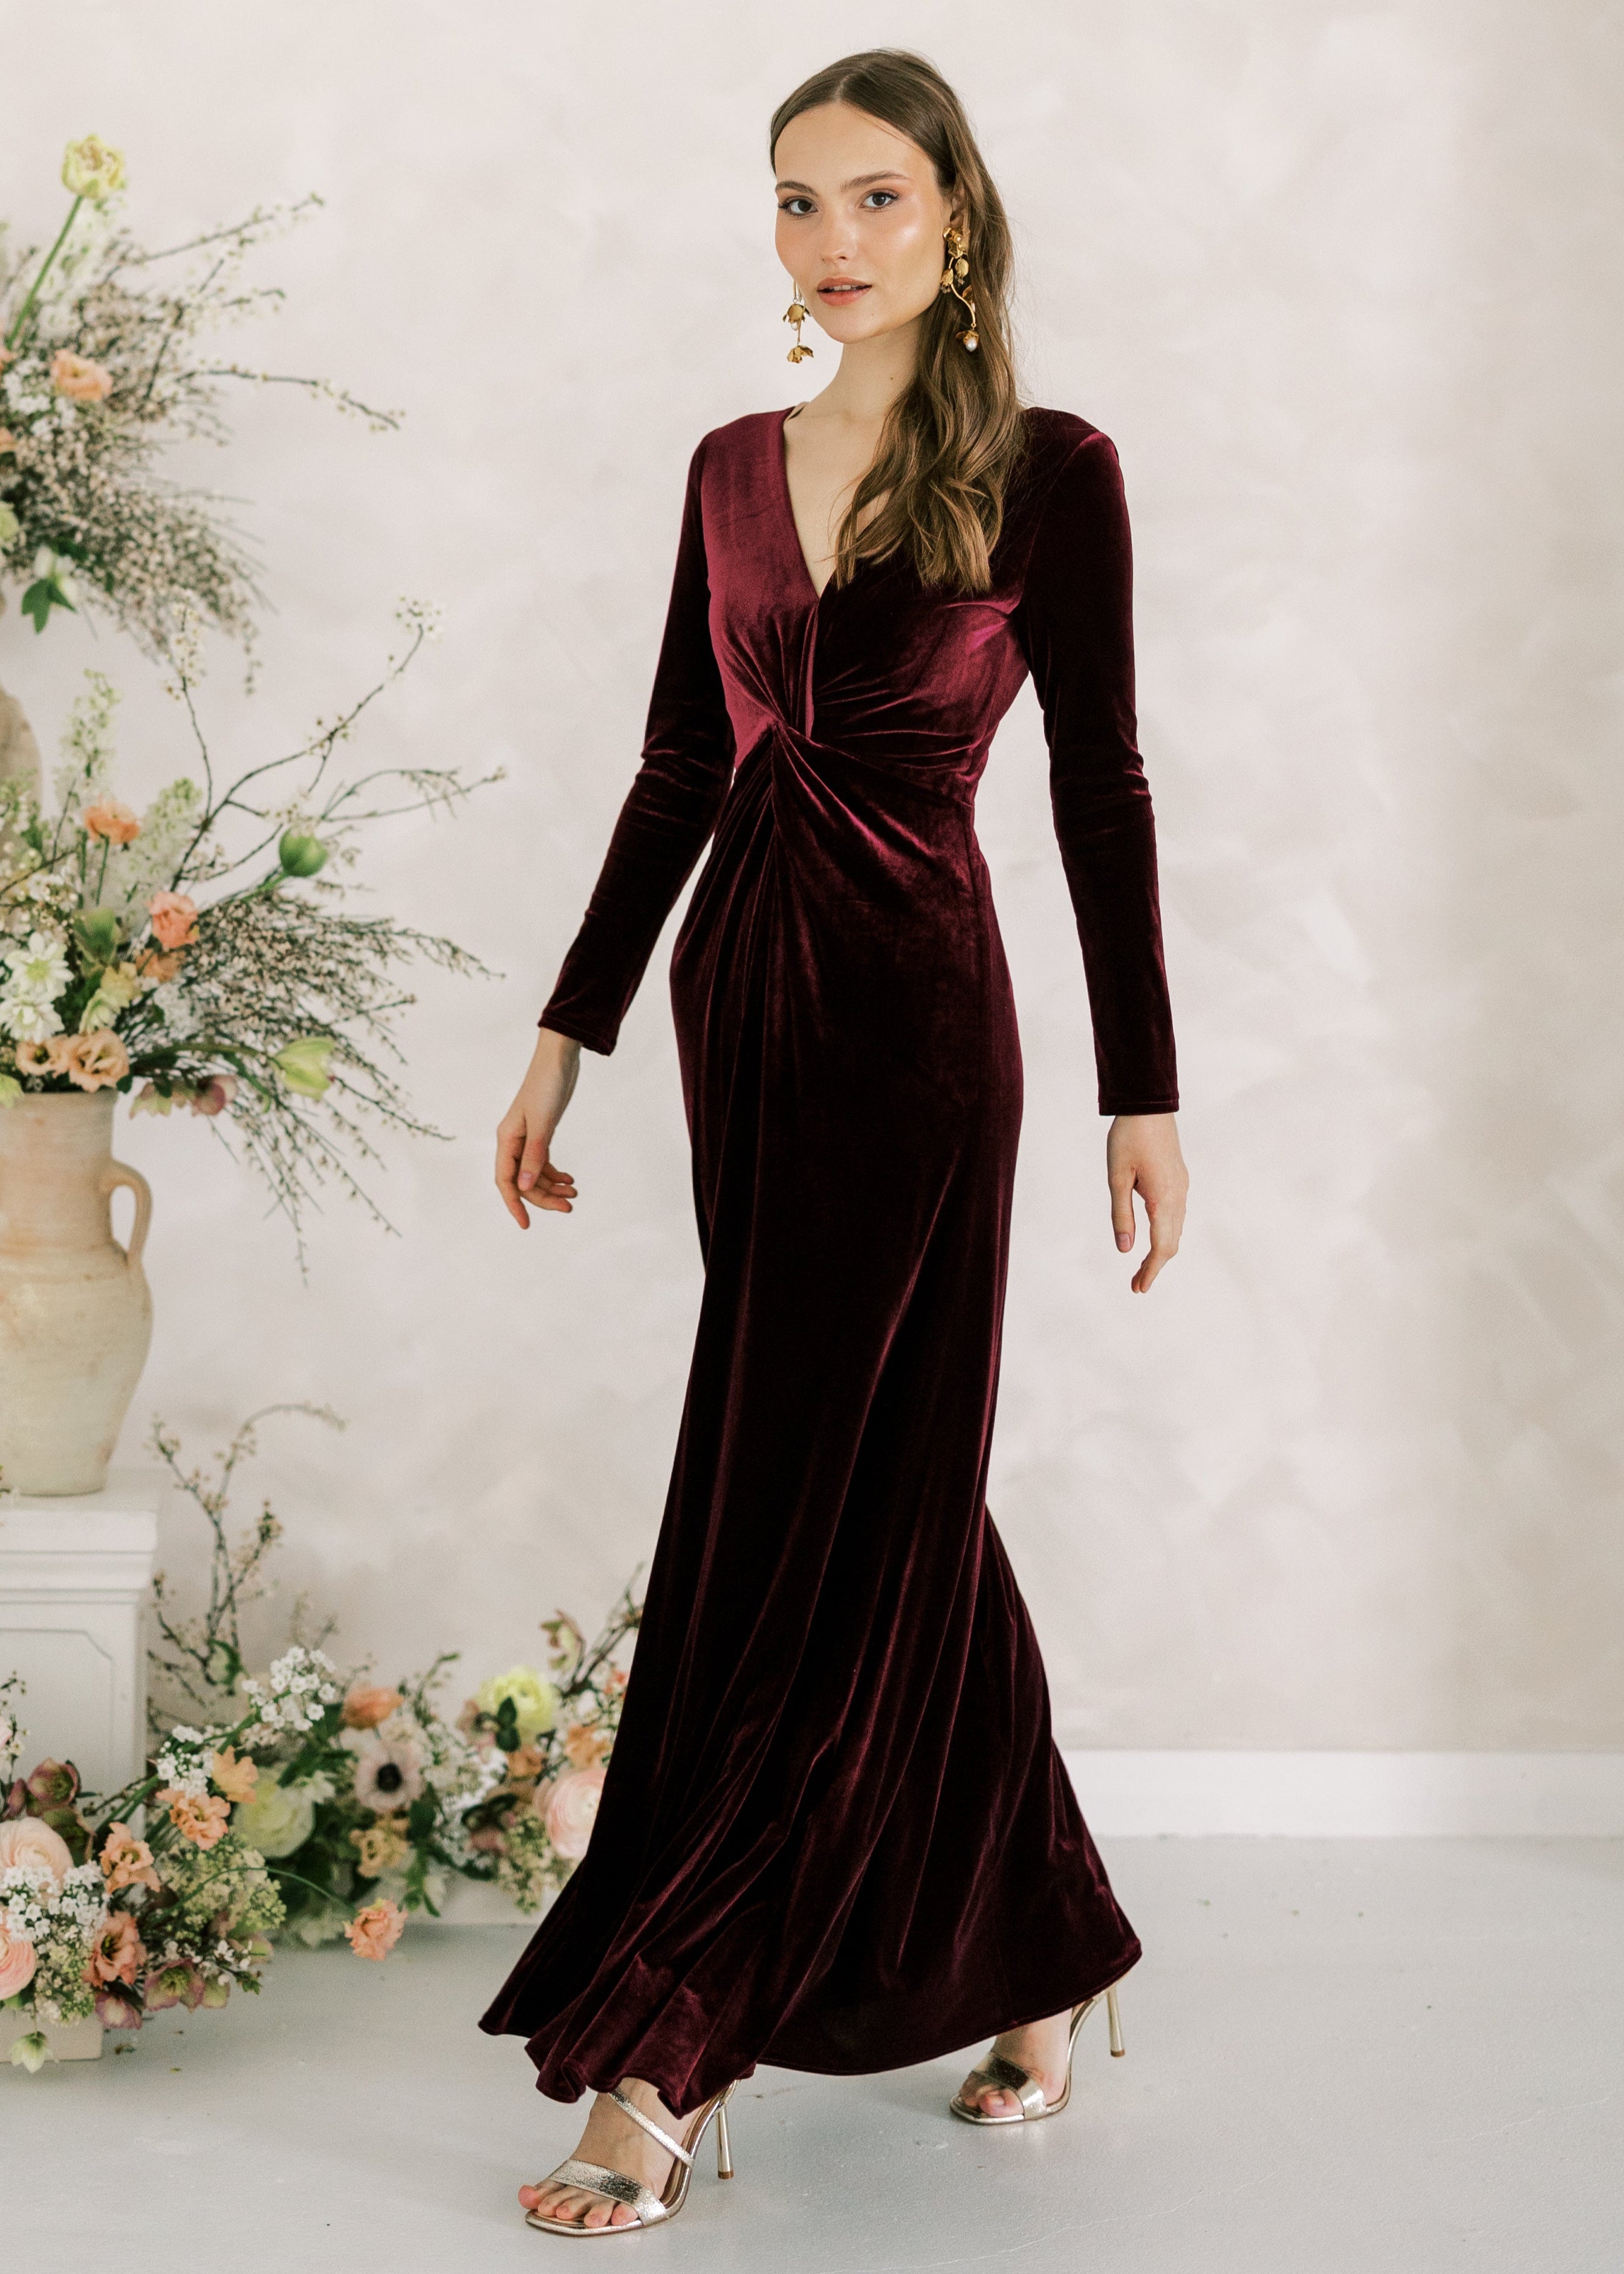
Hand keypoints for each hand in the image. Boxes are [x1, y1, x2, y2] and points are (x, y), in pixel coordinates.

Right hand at [495, 1027, 581, 1228]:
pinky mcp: (541, 1132)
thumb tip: (526, 1186)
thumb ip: (535, 1156)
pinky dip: (556, 1173)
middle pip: (524, 1181)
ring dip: (553, 1187)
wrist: (559, 1058)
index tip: (526, 1225)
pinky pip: (544, 1161)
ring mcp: (527, 1138)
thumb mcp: (543, 1123)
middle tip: (570, 1208)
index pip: (506, 1181)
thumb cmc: (547, 1086)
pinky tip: (571, 1180)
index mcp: (507, 1139)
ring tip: (575, 1195)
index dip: (515, 1204)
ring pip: (536, 1173)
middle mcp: (513, 1141)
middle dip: (544, 1197)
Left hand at [1107, 1114, 1186, 1292]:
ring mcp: (1182, 1187)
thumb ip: (1121, 1214)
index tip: (1138, 1288)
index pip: (1162, 1247)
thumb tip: (1125, 1249)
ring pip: (1176, 1230)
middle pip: (1172, 1243)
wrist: (1149, 1106)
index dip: (1150, 1270)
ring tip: (1141, 1266)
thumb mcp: (1117, 1178)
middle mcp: (1178, 1196)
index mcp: (1163, 1198)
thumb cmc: (1128, 1139)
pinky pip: (1177, 1215)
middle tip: (1136, 1284)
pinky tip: (1152, 1236)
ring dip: (1161, 1250)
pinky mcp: (1180, 1179)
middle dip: (1155, 1266)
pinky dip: (1166, 1233)